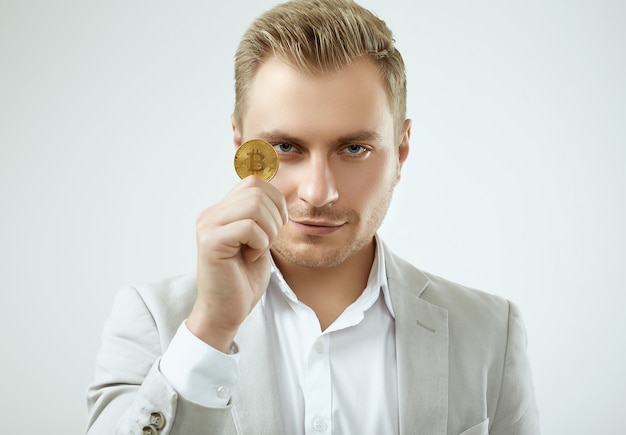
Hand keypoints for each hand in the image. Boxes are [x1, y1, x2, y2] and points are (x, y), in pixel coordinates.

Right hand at [187, 176, 287, 352]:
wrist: (226, 311)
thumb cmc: (243, 279)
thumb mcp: (258, 239)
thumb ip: (261, 215)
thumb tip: (276, 195)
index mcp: (220, 211)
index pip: (254, 182)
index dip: (276, 201)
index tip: (277, 226)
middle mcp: (210, 214)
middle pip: (256, 190)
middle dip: (275, 217)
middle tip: (268, 242)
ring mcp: (207, 226)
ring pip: (254, 206)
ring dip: (268, 230)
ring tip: (258, 250)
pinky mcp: (211, 242)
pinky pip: (249, 227)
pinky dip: (260, 243)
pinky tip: (251, 257)